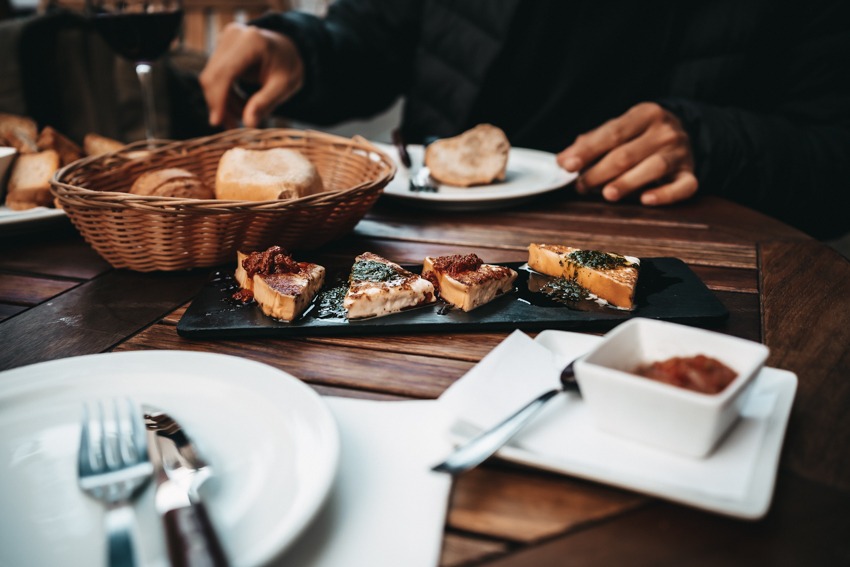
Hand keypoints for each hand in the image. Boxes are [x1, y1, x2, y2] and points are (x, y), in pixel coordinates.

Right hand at [199, 23, 304, 128]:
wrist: (287, 49)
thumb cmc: (288, 66)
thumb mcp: (284, 86)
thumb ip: (265, 103)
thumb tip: (248, 124)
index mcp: (251, 42)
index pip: (225, 72)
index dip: (218, 98)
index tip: (217, 122)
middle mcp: (233, 36)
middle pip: (213, 76)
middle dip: (219, 105)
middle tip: (231, 128)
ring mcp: (224, 40)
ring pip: (211, 78)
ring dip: (222, 102)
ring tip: (243, 116)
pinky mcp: (220, 48)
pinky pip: (215, 76)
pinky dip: (224, 95)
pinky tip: (239, 106)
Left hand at [557, 102, 696, 205]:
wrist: (685, 134)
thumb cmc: (641, 136)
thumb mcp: (620, 129)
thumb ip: (591, 143)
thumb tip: (563, 161)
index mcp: (645, 114)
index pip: (612, 133)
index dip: (588, 151)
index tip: (567, 166)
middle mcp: (665, 131)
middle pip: (628, 154)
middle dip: (600, 172)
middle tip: (580, 186)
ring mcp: (680, 153)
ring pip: (653, 168)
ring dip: (627, 182)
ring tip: (607, 194)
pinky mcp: (690, 174)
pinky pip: (683, 186)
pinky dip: (666, 194)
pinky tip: (647, 200)